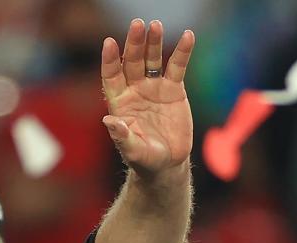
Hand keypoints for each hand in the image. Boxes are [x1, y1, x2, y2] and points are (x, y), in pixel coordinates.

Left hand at [101, 19, 194, 176]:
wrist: (167, 163)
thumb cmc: (145, 159)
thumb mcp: (132, 151)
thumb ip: (122, 137)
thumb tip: (108, 120)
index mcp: (120, 103)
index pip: (112, 76)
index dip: (110, 60)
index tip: (109, 43)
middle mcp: (135, 90)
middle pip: (132, 62)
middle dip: (134, 44)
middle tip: (138, 25)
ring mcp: (154, 87)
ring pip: (152, 59)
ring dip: (154, 42)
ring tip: (156, 25)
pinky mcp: (174, 89)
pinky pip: (177, 66)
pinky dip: (182, 52)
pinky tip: (188, 36)